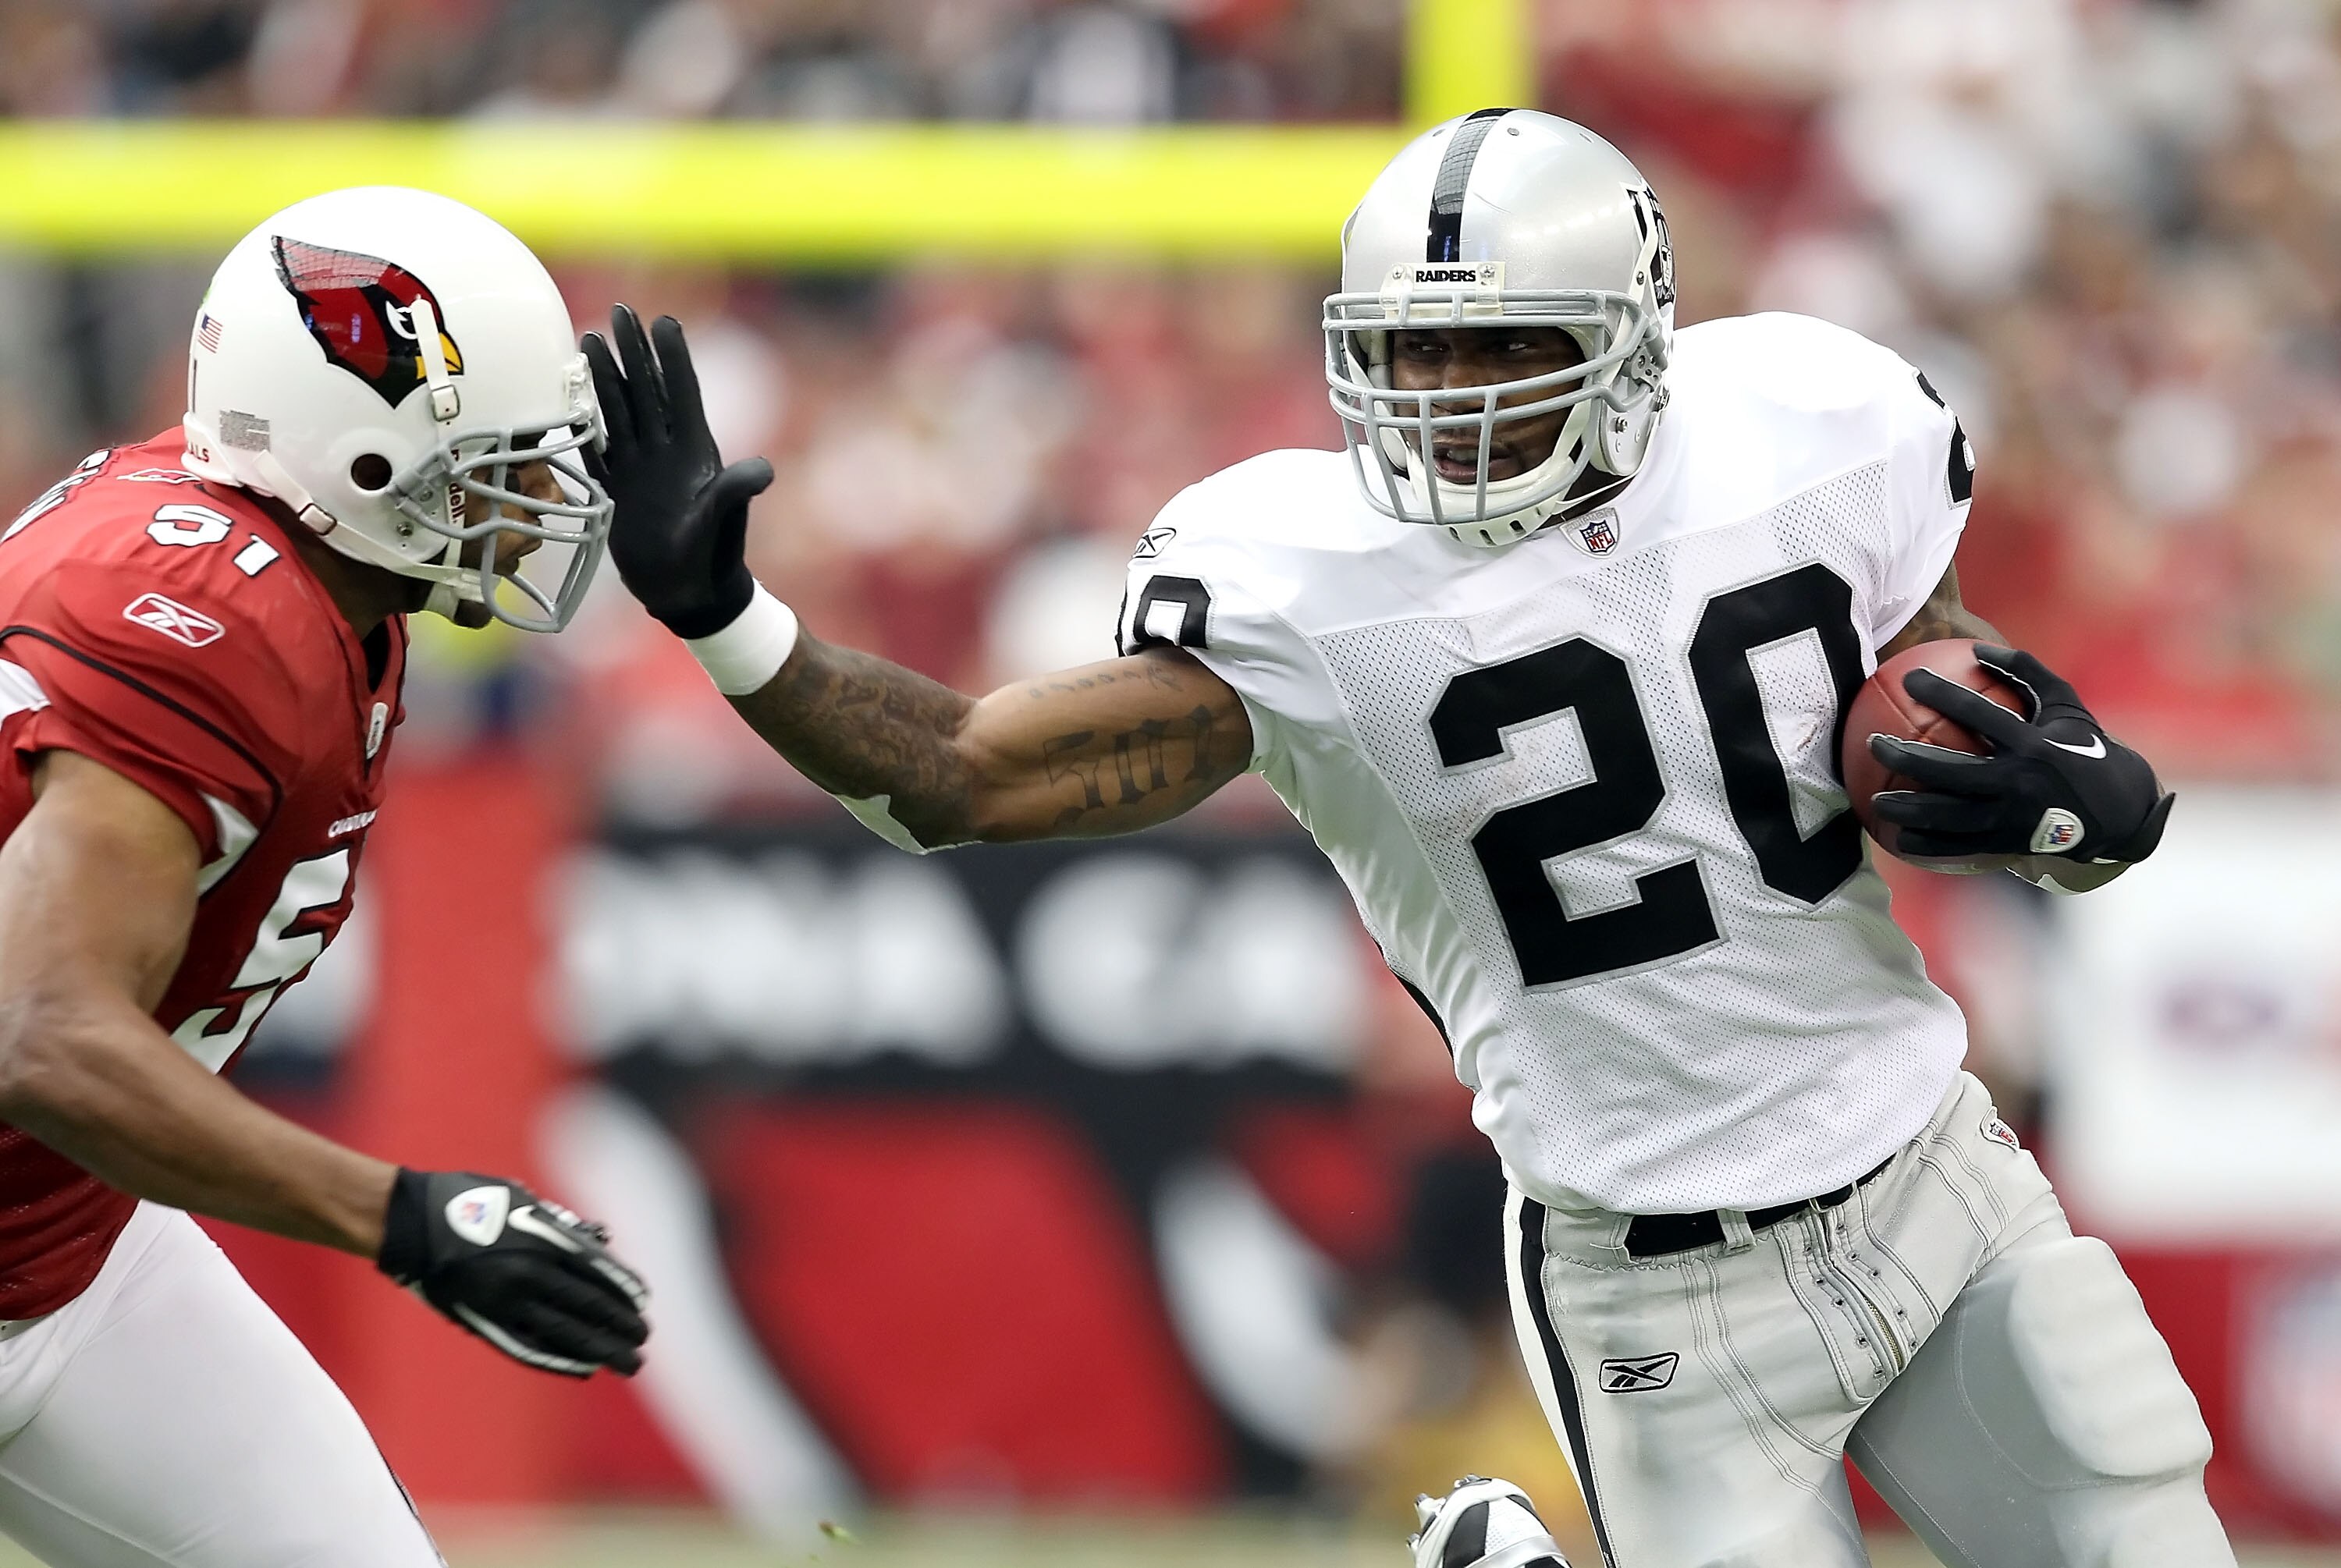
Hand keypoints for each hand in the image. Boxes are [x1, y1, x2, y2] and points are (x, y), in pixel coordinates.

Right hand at [377, 1168, 648, 1377]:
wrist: (407, 1224)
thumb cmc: (466, 1200)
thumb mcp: (520, 1198)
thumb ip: (559, 1224)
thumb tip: (600, 1244)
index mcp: (540, 1238)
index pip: (596, 1271)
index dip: (622, 1290)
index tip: (643, 1303)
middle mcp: (528, 1273)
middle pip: (588, 1306)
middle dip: (621, 1325)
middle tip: (643, 1339)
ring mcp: (505, 1302)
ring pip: (565, 1333)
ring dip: (601, 1350)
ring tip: (629, 1363)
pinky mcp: (482, 1322)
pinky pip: (529, 1348)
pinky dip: (560, 1360)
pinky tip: (584, 1368)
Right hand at [582, 306, 773, 638]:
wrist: (689, 596)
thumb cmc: (712, 559)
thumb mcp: (722, 522)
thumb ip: (735, 493)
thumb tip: (762, 469)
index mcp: (695, 452)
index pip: (682, 393)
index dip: (673, 358)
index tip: (663, 321)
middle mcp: (667, 453)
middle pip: (647, 390)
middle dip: (634, 352)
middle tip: (620, 310)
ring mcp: (641, 469)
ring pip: (620, 411)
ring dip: (606, 378)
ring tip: (589, 339)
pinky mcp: (619, 490)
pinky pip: (598, 446)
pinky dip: (585, 422)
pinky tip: (572, 399)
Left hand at [1867, 645, 2172, 863]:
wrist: (2119, 812)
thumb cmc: (2085, 749)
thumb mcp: (2066, 706)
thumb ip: (2026, 672)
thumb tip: (1979, 647)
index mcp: (2034, 745)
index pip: (1979, 714)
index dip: (1942, 693)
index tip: (1908, 678)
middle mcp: (2020, 783)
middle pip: (1951, 771)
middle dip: (1906, 758)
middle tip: (1873, 744)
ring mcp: (2012, 818)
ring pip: (1949, 816)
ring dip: (1908, 809)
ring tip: (1874, 802)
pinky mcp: (2008, 843)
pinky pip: (1960, 846)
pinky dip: (1928, 844)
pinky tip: (1898, 837)